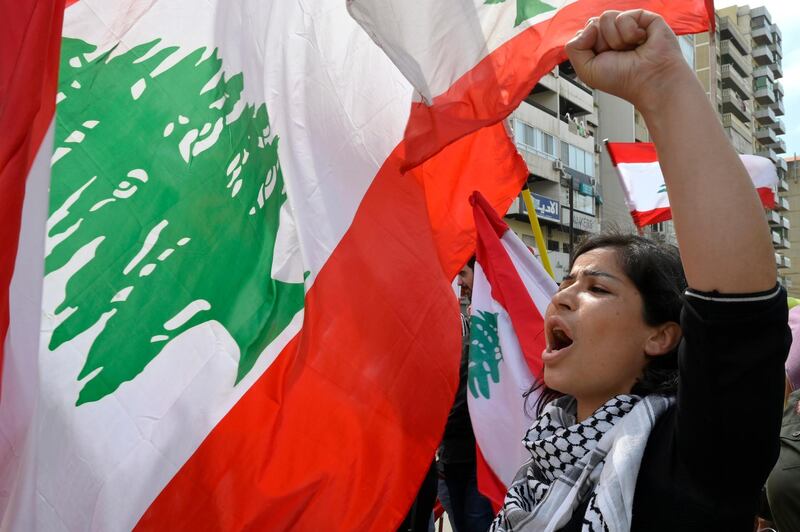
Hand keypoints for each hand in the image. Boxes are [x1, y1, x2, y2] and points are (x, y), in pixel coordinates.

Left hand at [565, 10, 690, 112]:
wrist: (650, 81)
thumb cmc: (623, 80)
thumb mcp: (586, 70)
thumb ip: (574, 48)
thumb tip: (588, 27)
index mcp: (599, 45)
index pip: (583, 33)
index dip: (588, 47)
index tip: (603, 61)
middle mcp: (613, 33)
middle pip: (592, 23)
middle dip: (601, 43)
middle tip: (617, 56)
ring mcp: (628, 24)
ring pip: (605, 18)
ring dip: (615, 40)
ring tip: (629, 50)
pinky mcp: (643, 17)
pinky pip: (622, 17)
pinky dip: (629, 33)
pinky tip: (640, 41)